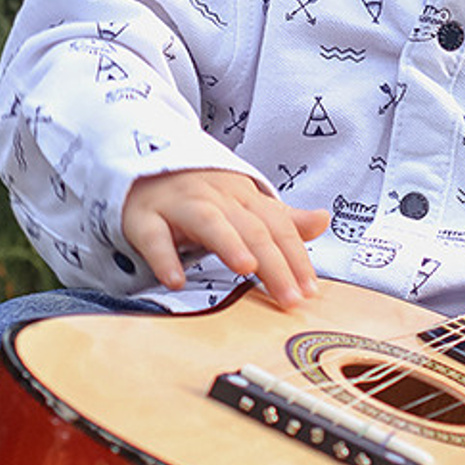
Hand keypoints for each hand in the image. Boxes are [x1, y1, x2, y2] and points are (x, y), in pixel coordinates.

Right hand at [122, 169, 327, 306]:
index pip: (277, 225)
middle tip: (290, 296)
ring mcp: (178, 205)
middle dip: (274, 262)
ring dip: (229, 243)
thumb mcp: (243, 203)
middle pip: (250, 227)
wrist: (142, 168)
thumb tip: (322, 221)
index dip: (297, 256)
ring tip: (246, 269)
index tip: (311, 290)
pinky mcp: (144, 218)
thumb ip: (282, 219)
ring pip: (209, 221)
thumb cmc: (199, 194)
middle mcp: (214, 198)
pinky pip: (154, 237)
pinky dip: (164, 258)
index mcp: (241, 196)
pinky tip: (175, 280)